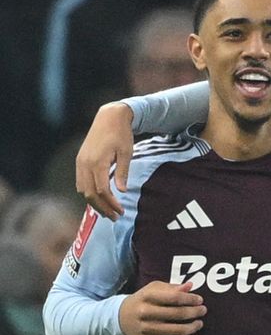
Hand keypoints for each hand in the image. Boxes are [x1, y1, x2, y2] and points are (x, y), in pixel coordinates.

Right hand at [76, 102, 134, 219]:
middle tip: (115, 217)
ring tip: (108, 212)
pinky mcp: (80, 161)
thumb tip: (122, 191)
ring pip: (83, 190)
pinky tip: (99, 199)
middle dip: (102, 208)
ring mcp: (80, 163)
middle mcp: (85, 164)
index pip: (102, 191)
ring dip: (94, 203)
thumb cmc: (122, 135)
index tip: (122, 211)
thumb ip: (123, 172)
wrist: (109, 117)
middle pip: (90, 194)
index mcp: (97, 162)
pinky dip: (88, 193)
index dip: (111, 204)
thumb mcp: (127, 153)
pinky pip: (81, 182)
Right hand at [119, 281, 206, 334]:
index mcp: (148, 296)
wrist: (120, 317)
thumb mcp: (154, 289)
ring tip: (199, 324)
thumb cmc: (143, 299)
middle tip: (203, 311)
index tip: (200, 300)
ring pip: (174, 331)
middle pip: (177, 314)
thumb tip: (190, 286)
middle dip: (194, 312)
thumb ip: (172, 288)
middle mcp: (145, 312)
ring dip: (191, 328)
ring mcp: (145, 329)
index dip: (190, 299)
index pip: (174, 298)